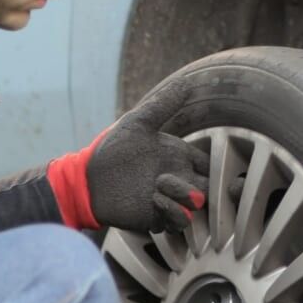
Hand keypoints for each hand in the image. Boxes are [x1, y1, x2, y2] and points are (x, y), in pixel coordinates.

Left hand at [46, 77, 209, 233]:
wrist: (88, 179)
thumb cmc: (112, 149)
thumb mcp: (138, 123)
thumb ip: (163, 105)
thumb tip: (187, 82)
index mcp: (179, 157)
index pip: (209, 165)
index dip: (215, 165)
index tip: (204, 162)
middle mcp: (179, 180)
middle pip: (210, 188)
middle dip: (210, 186)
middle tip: (193, 178)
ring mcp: (169, 200)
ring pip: (197, 206)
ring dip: (185, 195)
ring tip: (161, 183)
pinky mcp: (158, 218)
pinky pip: (178, 220)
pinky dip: (173, 210)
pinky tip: (155, 198)